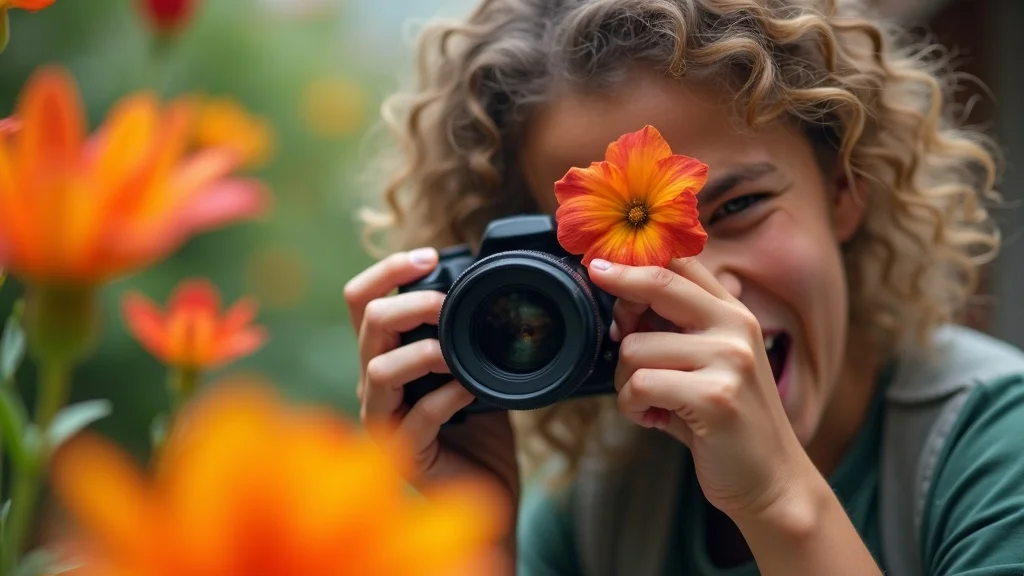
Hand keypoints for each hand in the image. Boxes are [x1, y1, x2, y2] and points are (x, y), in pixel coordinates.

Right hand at [344, 248, 519, 554]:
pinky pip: (414, 419)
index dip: (388, 269)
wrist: (489, 482)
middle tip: (448, 305)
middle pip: (367, 321)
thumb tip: (486, 280)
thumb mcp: (470, 362)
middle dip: (411, 302)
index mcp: (385, 353)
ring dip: (422, 352)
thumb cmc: (478, 421)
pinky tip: (468, 391)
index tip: (430, 256)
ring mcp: (383, 419)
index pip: (361, 299)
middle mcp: (373, 382)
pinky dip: (444, 399)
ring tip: (454, 353)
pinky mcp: (403, 454)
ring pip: (377, 369)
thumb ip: (463, 328)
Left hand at [587, 257, 818, 523]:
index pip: (683, 264)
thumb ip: (674, 331)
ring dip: (623, 382)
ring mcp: (729, 360)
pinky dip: (632, 406)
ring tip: (646, 402)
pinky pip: (639, 384)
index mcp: (734, 314)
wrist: (771, 481)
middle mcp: (736, 327)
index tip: (599, 263)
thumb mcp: (707, 366)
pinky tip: (652, 418)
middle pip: (660, 283)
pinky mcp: (715, 397)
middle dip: (618, 289)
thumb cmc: (724, 423)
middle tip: (604, 309)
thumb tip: (621, 303)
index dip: (635, 259)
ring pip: (635, 347)